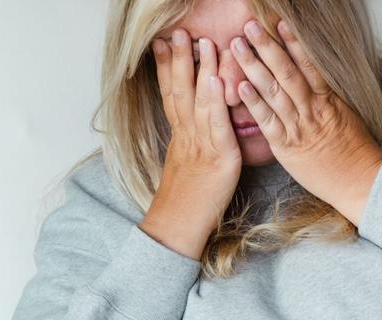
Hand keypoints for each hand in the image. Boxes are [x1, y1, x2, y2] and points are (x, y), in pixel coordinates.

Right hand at [139, 29, 242, 259]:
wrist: (179, 226)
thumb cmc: (189, 200)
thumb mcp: (188, 164)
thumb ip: (192, 141)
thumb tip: (195, 126)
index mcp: (181, 136)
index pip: (171, 94)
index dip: (166, 68)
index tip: (162, 44)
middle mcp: (187, 135)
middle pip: (180, 90)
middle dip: (178, 59)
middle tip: (176, 32)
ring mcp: (201, 144)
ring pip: (198, 101)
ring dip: (200, 69)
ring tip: (201, 43)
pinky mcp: (219, 157)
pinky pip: (217, 124)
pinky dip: (216, 100)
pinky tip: (218, 80)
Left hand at [229, 20, 381, 225]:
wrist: (360, 182)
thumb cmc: (356, 153)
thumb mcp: (346, 119)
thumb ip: (328, 101)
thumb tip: (316, 84)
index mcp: (328, 101)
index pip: (308, 65)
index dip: (293, 42)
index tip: (279, 23)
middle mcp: (312, 109)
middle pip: (287, 72)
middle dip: (267, 47)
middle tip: (250, 26)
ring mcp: (298, 127)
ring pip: (274, 92)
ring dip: (254, 67)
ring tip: (237, 47)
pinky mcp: (287, 147)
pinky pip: (268, 121)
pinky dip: (254, 103)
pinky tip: (240, 87)